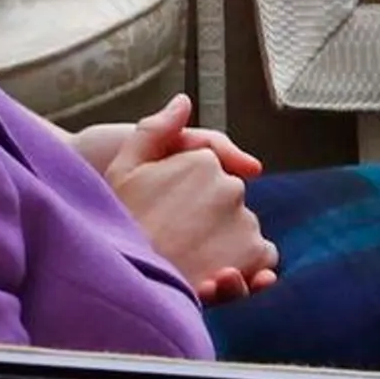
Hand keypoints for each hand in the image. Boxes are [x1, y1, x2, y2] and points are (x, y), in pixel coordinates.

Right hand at [97, 96, 275, 302]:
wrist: (117, 275)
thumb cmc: (118, 220)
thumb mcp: (125, 167)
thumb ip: (156, 130)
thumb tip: (184, 102)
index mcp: (204, 163)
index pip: (215, 175)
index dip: (193, 196)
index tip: (170, 215)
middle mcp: (231, 189)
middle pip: (231, 204)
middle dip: (211, 221)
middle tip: (178, 244)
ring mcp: (245, 222)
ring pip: (247, 232)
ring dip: (230, 246)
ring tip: (194, 264)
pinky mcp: (252, 258)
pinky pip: (262, 258)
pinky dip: (250, 269)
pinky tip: (220, 277)